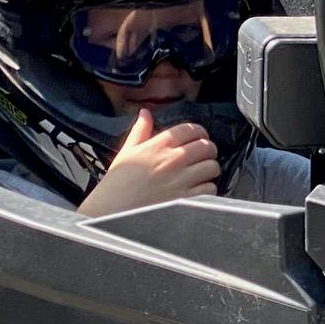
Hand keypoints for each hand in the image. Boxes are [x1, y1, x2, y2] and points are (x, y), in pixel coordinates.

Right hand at [78, 110, 220, 215]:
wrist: (112, 210)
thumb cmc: (118, 182)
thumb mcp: (127, 151)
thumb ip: (140, 131)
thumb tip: (145, 113)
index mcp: (159, 145)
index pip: (191, 129)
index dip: (199, 132)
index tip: (198, 137)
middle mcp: (173, 159)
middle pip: (207, 146)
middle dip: (207, 150)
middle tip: (202, 156)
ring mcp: (181, 179)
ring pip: (212, 167)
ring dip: (209, 169)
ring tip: (200, 174)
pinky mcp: (186, 198)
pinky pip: (210, 188)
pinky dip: (207, 189)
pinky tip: (197, 189)